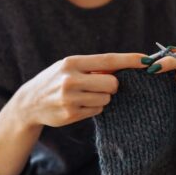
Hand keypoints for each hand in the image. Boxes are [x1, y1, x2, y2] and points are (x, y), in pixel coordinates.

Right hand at [14, 53, 147, 128]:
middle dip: (112, 85)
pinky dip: (94, 107)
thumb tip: (123, 67)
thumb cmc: (55, 79)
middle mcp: (71, 80)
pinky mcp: (71, 114)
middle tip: (102, 85)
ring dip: (102, 97)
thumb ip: (94, 66)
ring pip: (106, 98)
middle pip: (112, 83)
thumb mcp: (70, 67)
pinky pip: (98, 110)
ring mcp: (70, 99)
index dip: (129, 60)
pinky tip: (79, 104)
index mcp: (72, 63)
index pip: (107, 60)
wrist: (29, 102)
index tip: (146, 59)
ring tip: (85, 94)